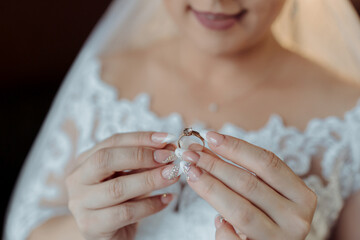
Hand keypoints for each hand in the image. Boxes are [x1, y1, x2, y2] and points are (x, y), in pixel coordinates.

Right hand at [65, 131, 179, 239]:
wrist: (104, 236)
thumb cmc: (118, 202)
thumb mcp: (128, 177)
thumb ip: (142, 163)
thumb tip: (168, 147)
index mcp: (84, 161)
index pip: (112, 142)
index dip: (140, 138)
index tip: (166, 139)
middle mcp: (77, 180)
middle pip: (105, 160)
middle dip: (141, 156)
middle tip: (168, 157)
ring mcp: (80, 203)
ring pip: (117, 188)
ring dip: (150, 179)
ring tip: (172, 175)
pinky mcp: (91, 226)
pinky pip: (126, 212)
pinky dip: (150, 205)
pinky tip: (167, 198)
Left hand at [178, 131, 316, 239]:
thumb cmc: (270, 217)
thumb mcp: (269, 195)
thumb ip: (247, 175)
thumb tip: (206, 151)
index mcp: (301, 196)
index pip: (267, 163)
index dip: (237, 147)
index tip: (211, 137)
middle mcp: (296, 218)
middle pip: (249, 183)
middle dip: (215, 164)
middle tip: (192, 154)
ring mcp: (279, 239)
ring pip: (240, 210)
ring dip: (210, 187)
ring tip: (192, 172)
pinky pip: (233, 239)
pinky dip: (221, 227)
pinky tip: (214, 217)